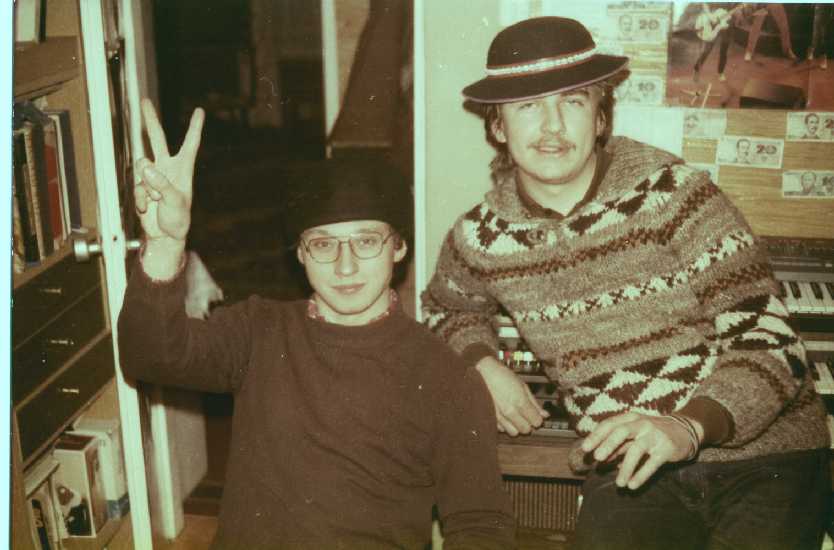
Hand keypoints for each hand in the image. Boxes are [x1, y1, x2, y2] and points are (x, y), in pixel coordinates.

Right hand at [134, 99, 203, 243]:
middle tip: (144, 101)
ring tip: (155, 200)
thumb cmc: (178, 220)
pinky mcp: (142, 186)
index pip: (190, 144)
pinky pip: (136, 185)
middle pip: (157, 139)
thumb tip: (147, 169)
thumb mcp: (175, 202)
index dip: (195, 127)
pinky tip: (148, 208)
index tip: (200, 111)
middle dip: (150, 120)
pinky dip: (140, 198)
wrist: (165, 236)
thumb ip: (161, 184)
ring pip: (141, 165)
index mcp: (183, 169)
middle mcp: (168, 168)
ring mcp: (153, 176)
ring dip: (146, 185)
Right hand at [475, 356, 547, 435]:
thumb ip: (534, 402)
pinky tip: (505, 416)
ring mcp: (499, 416)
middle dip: (528, 424)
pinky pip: (502, 429)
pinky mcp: (490, 417)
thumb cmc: (502, 375)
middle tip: (526, 416)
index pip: (536, 422)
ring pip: (514, 433)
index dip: (538, 418)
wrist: (482, 372)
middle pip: (526, 430)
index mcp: (520, 401)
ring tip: (515, 417)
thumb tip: (545, 414)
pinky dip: (505, 425)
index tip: (536, 415)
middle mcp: (510, 411)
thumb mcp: (523, 385)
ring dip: (517, 427)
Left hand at [580, 412, 703, 489]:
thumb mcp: (633, 435)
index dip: (596, 436)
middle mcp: (642, 424)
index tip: (585, 448)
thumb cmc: (651, 433)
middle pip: (621, 431)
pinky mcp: (666, 449)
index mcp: (630, 418)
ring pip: (636, 450)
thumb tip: (600, 458)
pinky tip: (632, 485)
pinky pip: (652, 464)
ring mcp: (655, 436)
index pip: (609, 424)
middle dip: (607, 444)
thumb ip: (617, 446)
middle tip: (597, 458)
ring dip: (626, 468)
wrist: (684, 431)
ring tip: (619, 484)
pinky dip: (641, 475)